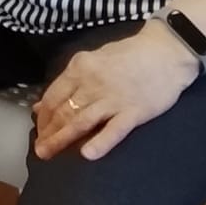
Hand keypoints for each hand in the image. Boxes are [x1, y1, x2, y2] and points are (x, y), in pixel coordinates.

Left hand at [32, 24, 201, 161]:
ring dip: (61, 140)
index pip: (52, 97)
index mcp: (80, 67)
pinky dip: (100, 142)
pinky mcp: (134, 111)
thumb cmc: (130, 54)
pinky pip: (114, 130)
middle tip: (39, 150)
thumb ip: (69, 82)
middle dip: (48, 133)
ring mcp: (112, 98)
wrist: (167, 50)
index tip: (38, 131)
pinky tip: (87, 154)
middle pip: (63, 112)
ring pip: (80, 122)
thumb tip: (42, 104)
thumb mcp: (94, 60)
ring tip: (49, 154)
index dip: (42, 117)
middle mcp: (91, 83)